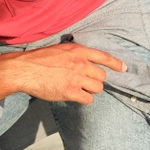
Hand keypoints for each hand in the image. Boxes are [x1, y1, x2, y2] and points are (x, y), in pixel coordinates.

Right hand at [3, 43, 126, 102]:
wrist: (25, 70)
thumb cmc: (38, 59)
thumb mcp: (60, 50)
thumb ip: (74, 55)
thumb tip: (84, 62)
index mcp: (78, 51)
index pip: (104, 57)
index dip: (116, 63)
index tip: (124, 69)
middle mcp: (81, 63)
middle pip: (102, 76)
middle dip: (96, 80)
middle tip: (85, 82)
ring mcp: (77, 78)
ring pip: (97, 88)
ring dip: (90, 90)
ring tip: (78, 89)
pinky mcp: (71, 92)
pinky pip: (88, 99)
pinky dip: (83, 99)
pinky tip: (73, 96)